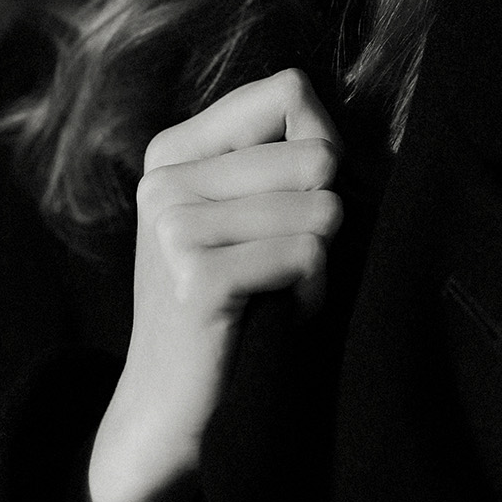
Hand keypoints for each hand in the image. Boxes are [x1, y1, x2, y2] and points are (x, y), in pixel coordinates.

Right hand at [86, 67, 342, 501]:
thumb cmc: (239, 304)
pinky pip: (308, 255)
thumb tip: (336, 135)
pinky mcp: (196, 276)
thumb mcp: (253, 214)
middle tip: (283, 266)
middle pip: (315, 152)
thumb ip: (290, 153)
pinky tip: (275, 316)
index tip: (297, 202)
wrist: (175, 409)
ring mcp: (173, 226)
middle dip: (325, 216)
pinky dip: (312, 293)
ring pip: (320, 207)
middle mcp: (165, 179)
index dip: (322, 145)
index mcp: (174, 150)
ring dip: (321, 262)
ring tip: (278, 293)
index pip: (290, 91)